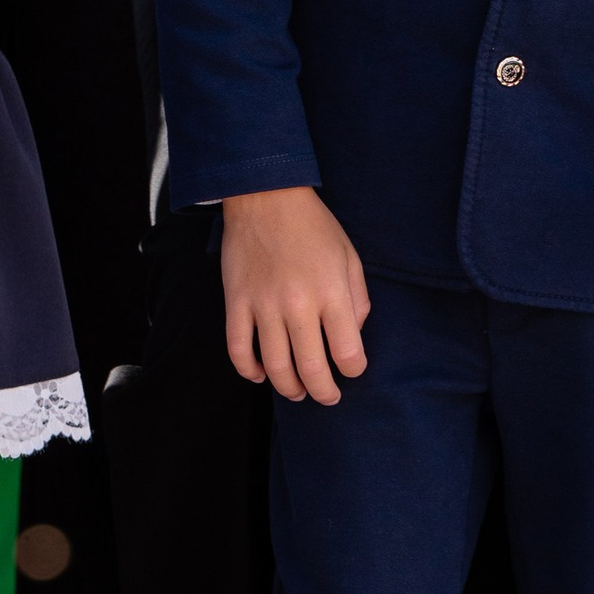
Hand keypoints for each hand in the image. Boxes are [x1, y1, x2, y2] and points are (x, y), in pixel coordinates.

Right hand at [221, 185, 370, 402]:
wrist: (265, 196)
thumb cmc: (313, 226)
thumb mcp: (349, 256)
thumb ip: (357, 299)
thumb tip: (351, 336)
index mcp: (332, 292)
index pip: (348, 353)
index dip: (353, 370)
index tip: (352, 369)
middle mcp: (298, 304)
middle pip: (311, 369)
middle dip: (324, 392)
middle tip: (328, 397)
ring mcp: (263, 305)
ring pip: (275, 366)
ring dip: (289, 388)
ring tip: (298, 392)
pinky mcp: (236, 301)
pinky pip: (238, 348)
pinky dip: (248, 369)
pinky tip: (260, 374)